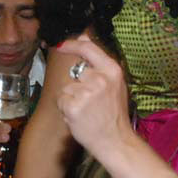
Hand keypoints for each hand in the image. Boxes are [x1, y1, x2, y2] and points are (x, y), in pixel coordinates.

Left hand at [55, 36, 132, 157]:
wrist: (116, 141)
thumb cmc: (114, 113)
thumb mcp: (115, 84)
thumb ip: (99, 62)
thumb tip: (83, 36)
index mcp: (112, 70)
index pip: (88, 48)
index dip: (72, 44)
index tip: (61, 45)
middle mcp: (100, 79)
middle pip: (76, 72)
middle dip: (78, 85)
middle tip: (91, 102)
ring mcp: (86, 93)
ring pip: (67, 87)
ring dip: (71, 99)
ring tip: (86, 111)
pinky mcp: (74, 106)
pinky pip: (61, 101)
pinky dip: (66, 110)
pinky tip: (79, 117)